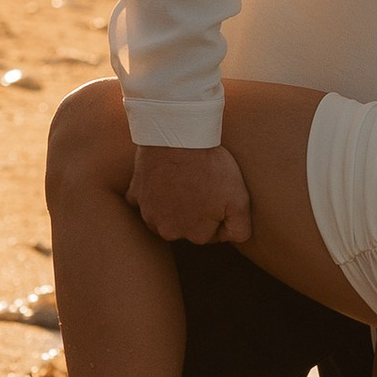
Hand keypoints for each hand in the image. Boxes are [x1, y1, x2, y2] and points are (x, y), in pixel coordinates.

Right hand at [126, 143, 252, 243]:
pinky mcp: (135, 194)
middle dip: (194, 211)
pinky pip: (143, 200)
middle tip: (202, 184)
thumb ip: (240, 229)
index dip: (217, 213)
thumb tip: (234, 240)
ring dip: (172, 204)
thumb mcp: (239, 200)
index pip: (210, 233)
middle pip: (185, 226)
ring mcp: (148, 212)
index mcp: (195, 234)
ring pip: (164, 214)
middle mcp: (168, 231)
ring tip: (184, 179)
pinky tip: (162, 177)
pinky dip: (151, 192)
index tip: (218, 194)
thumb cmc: (211, 167)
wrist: (179, 137)